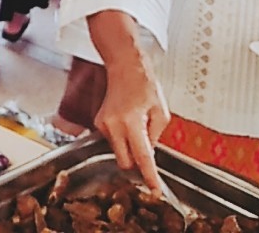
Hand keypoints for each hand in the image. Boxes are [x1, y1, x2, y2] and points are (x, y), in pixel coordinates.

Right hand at [94, 64, 169, 190]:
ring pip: (117, 152)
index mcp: (133, 122)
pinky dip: (121, 139)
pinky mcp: (97, 123)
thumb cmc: (144, 85)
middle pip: (125, 162)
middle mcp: (114, 125)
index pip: (142, 157)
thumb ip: (156, 136)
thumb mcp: (161, 112)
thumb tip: (148, 153)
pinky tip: (126, 123)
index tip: (155, 190)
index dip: (149, 176)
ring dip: (128, 148)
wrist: (124, 68)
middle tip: (146, 154)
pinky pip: (112, 141)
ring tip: (136, 127)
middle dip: (136, 164)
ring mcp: (103, 125)